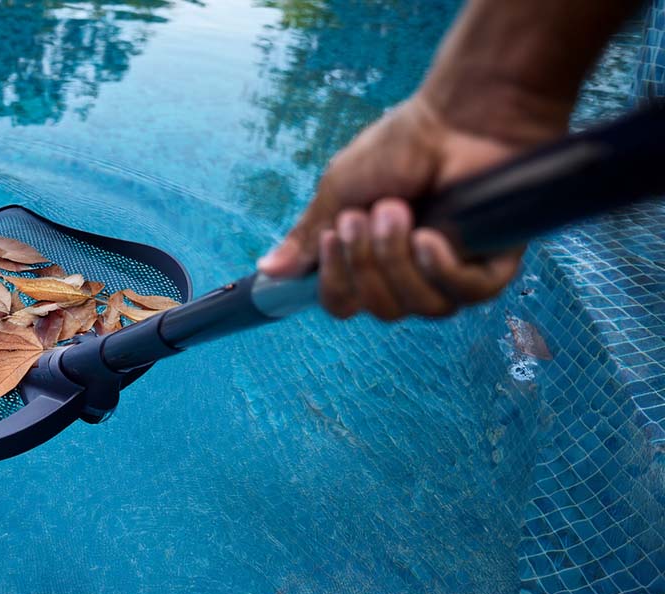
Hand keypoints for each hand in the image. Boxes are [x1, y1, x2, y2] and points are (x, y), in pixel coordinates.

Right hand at [256, 93, 554, 320]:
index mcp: (371, 259)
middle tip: (373, 211)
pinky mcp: (492, 265)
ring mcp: (452, 272)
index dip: (336, 282)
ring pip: (421, 307)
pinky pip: (466, 295)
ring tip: (403, 211)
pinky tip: (432, 239)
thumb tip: (267, 270)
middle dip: (370, 262)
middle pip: (381, 310)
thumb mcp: (340, 190)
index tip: (332, 239)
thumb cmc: (402, 145)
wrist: (458, 117)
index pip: (344, 304)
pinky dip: (443, 270)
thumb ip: (309, 235)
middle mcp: (409, 273)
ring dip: (401, 260)